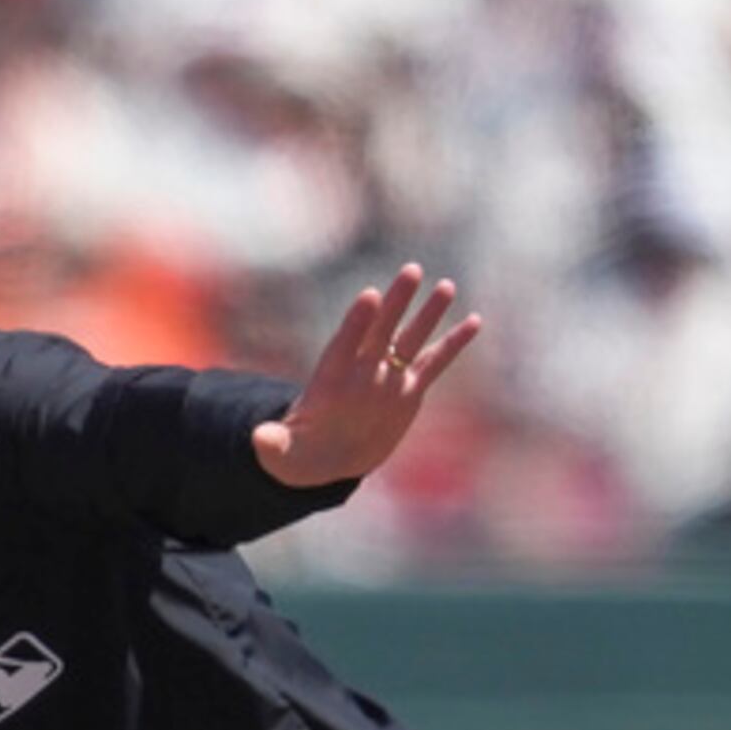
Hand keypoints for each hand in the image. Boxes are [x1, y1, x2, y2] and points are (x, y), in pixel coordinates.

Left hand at [253, 263, 480, 489]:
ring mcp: (386, 378)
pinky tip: (474, 321)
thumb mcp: (281, 453)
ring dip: (428, 314)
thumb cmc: (298, 454)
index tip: (369, 296)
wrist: (326, 459)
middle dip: (395, 303)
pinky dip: (453, 344)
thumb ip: (272, 443)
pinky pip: (434, 364)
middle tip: (411, 271)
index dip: (356, 322)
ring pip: (410, 339)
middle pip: (380, 330)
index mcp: (330, 380)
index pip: (344, 344)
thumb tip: (256, 438)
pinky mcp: (407, 391)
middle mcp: (361, 371)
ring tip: (445, 286)